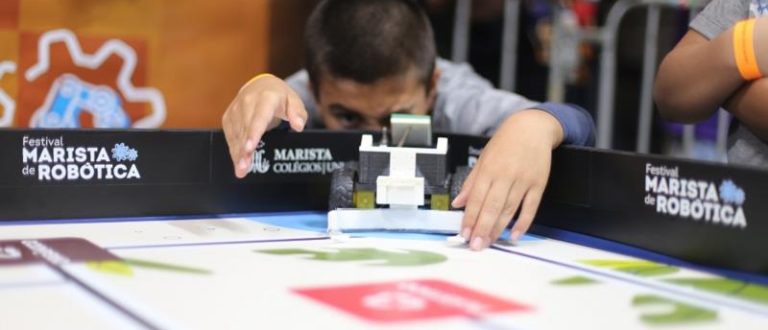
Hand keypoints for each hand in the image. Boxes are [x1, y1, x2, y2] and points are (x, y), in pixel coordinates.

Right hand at [222, 75, 307, 177]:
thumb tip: (298, 126)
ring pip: (236, 135)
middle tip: (244, 168)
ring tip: (241, 170)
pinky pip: (230, 136)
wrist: (261, 86)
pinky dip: (234, 149)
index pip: (259, 118)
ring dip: (237, 153)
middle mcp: (248, 102)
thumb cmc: (280, 97)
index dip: (253, 134)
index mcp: (266, 98)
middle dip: (244, 150)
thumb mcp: (294, 101)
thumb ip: (298, 114)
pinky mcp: (229, 117)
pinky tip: (237, 161)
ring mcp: (236, 109)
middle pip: (245, 130)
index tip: (249, 147)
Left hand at [451, 110, 563, 250]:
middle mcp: (505, 175)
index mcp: (489, 169)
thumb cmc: (505, 143)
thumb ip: (471, 182)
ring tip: (489, 243)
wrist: (532, 128)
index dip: (470, 218)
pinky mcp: (538, 184)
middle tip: (475, 246)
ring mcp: (523, 180)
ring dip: (498, 229)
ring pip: (509, 209)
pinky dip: (523, 223)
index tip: (464, 234)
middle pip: (492, 207)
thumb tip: (458, 203)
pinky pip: (530, 207)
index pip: (477, 198)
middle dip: (482, 228)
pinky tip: (514, 235)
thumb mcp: (483, 158)